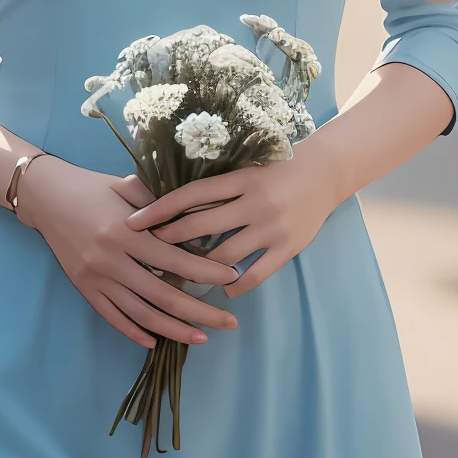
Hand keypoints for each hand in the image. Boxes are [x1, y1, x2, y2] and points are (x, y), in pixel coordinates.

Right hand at [15, 157, 239, 348]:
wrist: (45, 197)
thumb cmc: (91, 187)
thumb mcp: (126, 186)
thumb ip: (159, 203)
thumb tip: (196, 216)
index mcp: (125, 233)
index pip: (174, 259)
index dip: (205, 272)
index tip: (232, 278)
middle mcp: (110, 260)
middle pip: (162, 295)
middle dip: (199, 312)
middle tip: (229, 322)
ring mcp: (95, 278)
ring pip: (140, 313)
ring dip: (173, 329)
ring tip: (201, 337)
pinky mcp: (83, 287)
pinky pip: (112, 316)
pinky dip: (133, 331)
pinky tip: (154, 341)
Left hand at [124, 141, 339, 298]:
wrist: (326, 172)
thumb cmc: (278, 169)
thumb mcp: (246, 169)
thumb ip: (217, 185)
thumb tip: (169, 199)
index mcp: (240, 179)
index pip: (190, 194)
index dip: (159, 209)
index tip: (132, 221)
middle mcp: (254, 202)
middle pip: (202, 225)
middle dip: (170, 240)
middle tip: (148, 252)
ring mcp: (272, 227)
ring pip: (225, 255)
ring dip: (199, 268)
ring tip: (179, 274)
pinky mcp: (288, 247)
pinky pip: (256, 274)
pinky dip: (235, 284)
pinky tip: (223, 288)